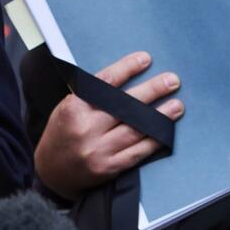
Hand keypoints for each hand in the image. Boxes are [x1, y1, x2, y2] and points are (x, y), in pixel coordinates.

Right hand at [35, 51, 184, 199]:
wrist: (51, 171)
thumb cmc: (61, 134)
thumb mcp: (66, 108)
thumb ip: (90, 96)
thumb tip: (123, 77)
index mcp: (73, 108)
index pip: (104, 83)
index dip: (127, 68)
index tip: (145, 59)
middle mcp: (86, 128)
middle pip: (125, 105)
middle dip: (152, 90)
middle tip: (172, 80)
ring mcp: (99, 149)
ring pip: (136, 128)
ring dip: (160, 116)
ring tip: (177, 105)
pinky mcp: (110, 167)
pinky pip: (138, 151)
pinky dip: (154, 140)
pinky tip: (166, 130)